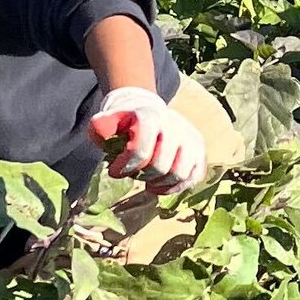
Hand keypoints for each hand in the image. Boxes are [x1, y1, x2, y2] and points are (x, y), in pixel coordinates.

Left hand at [87, 87, 206, 189]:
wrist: (148, 112)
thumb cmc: (125, 124)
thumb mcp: (108, 121)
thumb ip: (101, 126)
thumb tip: (100, 129)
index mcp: (151, 116)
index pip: (141, 149)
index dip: (126, 166)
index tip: (114, 171)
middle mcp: (175, 125)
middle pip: (161, 165)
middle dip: (142, 175)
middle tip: (133, 174)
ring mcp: (190, 138)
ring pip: (180, 173)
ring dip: (160, 183)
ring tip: (147, 181)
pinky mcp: (199, 151)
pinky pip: (194, 177)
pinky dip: (176, 186)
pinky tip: (161, 185)